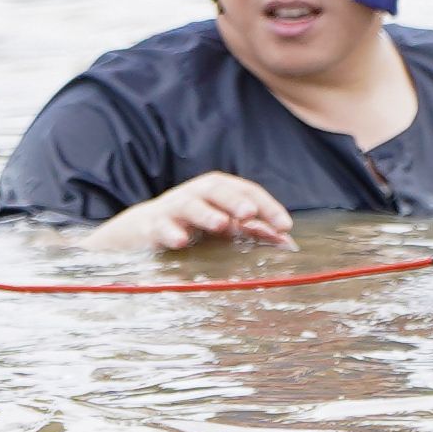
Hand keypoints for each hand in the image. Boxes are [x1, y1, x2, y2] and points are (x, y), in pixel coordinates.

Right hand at [85, 172, 294, 252]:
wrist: (144, 229)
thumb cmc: (193, 225)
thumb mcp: (224, 225)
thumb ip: (254, 230)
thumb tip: (287, 240)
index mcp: (217, 190)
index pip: (246, 190)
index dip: (266, 205)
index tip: (285, 226)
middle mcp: (196, 194)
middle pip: (217, 190)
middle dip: (235, 201)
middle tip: (250, 214)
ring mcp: (173, 209)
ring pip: (189, 206)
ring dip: (206, 214)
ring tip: (221, 224)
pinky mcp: (153, 226)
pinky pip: (161, 227)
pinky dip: (171, 232)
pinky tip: (181, 241)